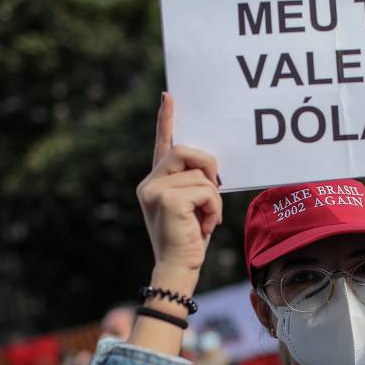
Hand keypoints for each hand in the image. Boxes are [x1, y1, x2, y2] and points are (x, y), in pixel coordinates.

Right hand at [136, 93, 221, 278]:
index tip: (169, 96)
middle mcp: (150, 183)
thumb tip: (210, 167)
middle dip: (208, 168)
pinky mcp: (166, 199)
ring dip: (213, 199)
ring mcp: (155, 190)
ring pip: (201, 174)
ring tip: (206, 220)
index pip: (163, 145)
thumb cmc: (189, 240)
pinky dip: (213, 208)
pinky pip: (205, 190)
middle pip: (186, 151)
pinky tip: (205, 225)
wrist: (178, 268)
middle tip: (214, 192)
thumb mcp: (192, 207)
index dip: (166, 120)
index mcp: (156, 182)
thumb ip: (194, 184)